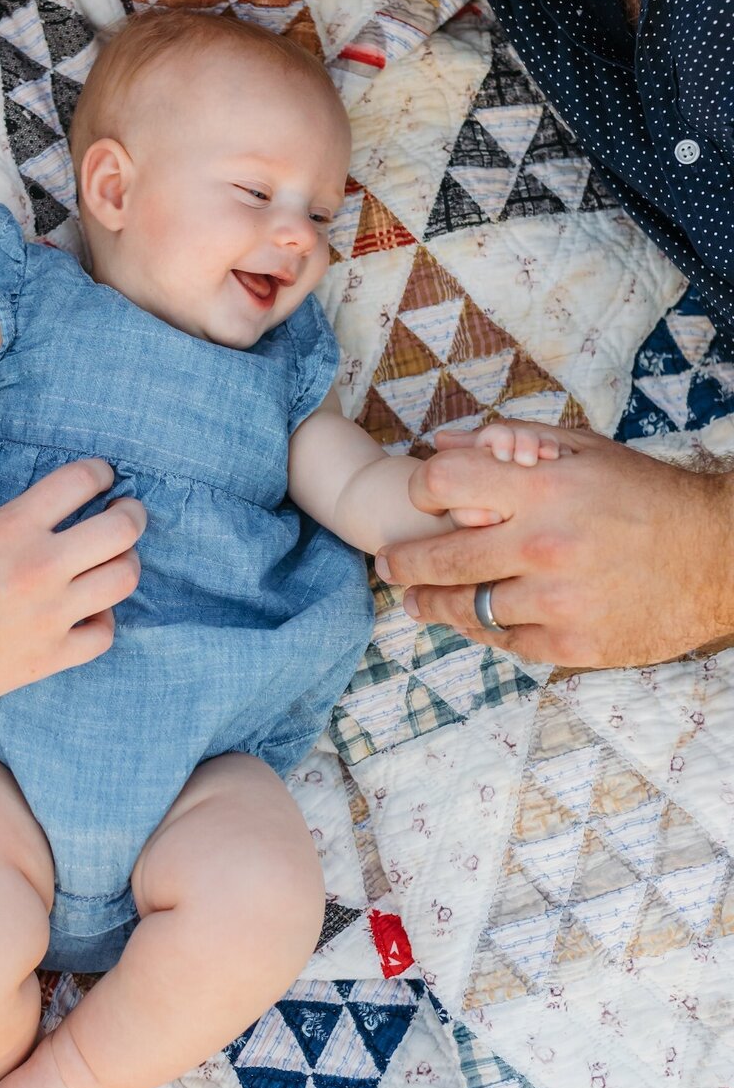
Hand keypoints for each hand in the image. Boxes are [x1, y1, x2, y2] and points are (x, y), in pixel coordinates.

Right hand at [0, 458, 145, 729]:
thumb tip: (33, 524)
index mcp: (10, 528)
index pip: (79, 482)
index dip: (99, 472)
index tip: (103, 476)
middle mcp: (40, 567)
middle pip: (121, 530)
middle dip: (132, 514)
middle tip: (126, 513)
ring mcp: (51, 615)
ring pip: (124, 579)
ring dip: (127, 563)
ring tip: (116, 560)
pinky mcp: (51, 657)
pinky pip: (104, 634)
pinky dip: (103, 620)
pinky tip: (90, 612)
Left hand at [383, 426, 733, 667]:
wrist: (717, 559)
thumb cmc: (645, 496)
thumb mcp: (583, 450)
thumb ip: (507, 441)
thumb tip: (440, 442)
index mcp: (543, 489)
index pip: (442, 485)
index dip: (422, 491)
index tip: (418, 501)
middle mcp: (544, 547)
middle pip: (440, 559)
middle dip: (403, 563)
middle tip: (387, 566)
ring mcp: (558, 602)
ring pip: (468, 608)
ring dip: (436, 604)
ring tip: (419, 600)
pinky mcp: (573, 646)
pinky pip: (507, 641)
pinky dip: (488, 629)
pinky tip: (477, 619)